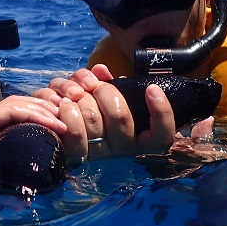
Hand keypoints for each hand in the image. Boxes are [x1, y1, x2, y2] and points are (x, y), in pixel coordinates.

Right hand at [0, 96, 66, 186]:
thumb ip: (12, 176)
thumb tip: (31, 196)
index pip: (19, 113)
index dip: (41, 114)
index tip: (61, 125)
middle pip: (20, 104)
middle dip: (45, 107)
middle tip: (66, 116)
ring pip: (17, 103)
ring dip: (42, 110)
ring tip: (62, 120)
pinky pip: (10, 110)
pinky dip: (32, 113)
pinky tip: (49, 122)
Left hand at [32, 64, 175, 164]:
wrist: (65, 133)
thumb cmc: (94, 110)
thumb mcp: (110, 96)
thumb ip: (110, 82)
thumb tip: (100, 70)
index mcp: (138, 138)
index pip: (162, 137)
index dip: (162, 112)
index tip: (152, 88)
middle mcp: (121, 149)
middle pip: (120, 115)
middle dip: (106, 90)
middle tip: (96, 85)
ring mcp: (98, 153)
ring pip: (93, 119)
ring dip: (83, 96)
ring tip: (76, 93)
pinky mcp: (75, 154)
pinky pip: (73, 132)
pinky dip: (67, 110)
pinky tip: (64, 102)